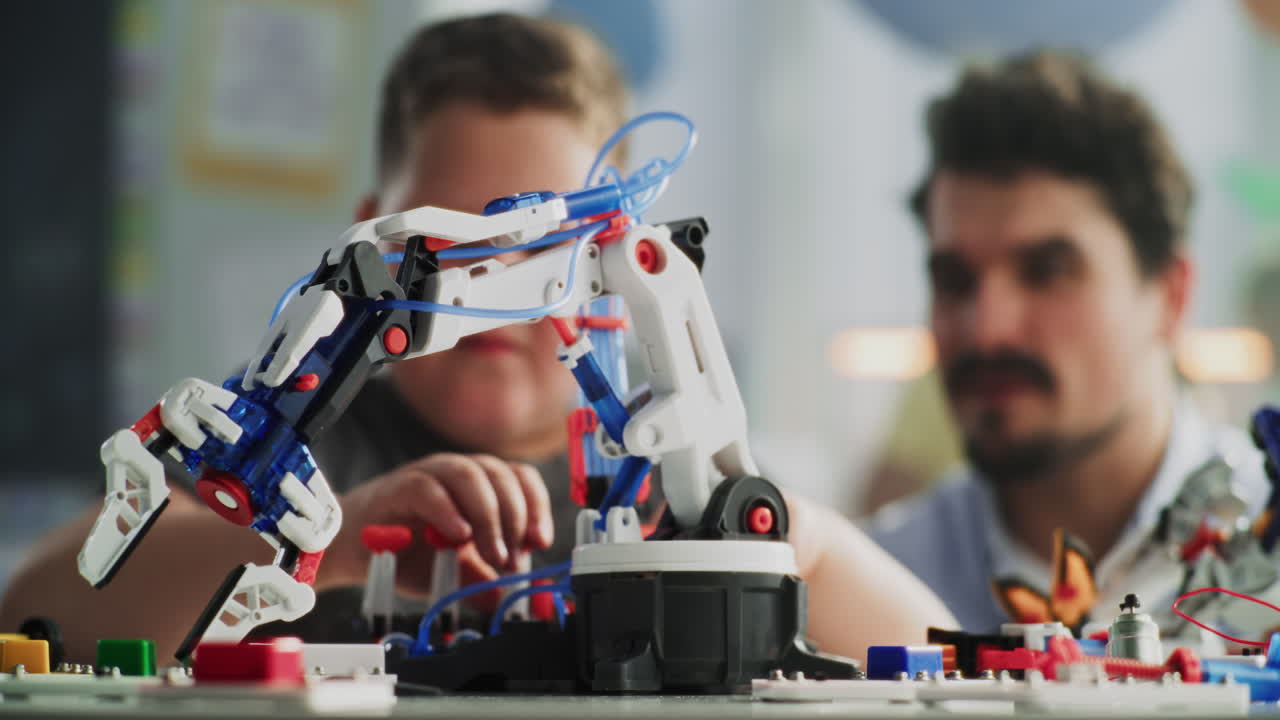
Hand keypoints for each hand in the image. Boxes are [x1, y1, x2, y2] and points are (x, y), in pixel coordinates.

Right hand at [320, 453, 553, 594]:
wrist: (355, 550)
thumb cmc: (408, 553)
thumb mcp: (455, 572)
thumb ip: (484, 581)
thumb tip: (514, 599)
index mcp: (481, 486)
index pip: (520, 478)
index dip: (536, 506)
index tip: (539, 541)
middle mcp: (459, 472)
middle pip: (501, 475)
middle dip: (514, 518)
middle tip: (510, 558)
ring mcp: (429, 475)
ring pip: (470, 475)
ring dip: (489, 515)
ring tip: (491, 552)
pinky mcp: (399, 487)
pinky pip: (427, 488)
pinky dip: (448, 511)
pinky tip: (458, 536)